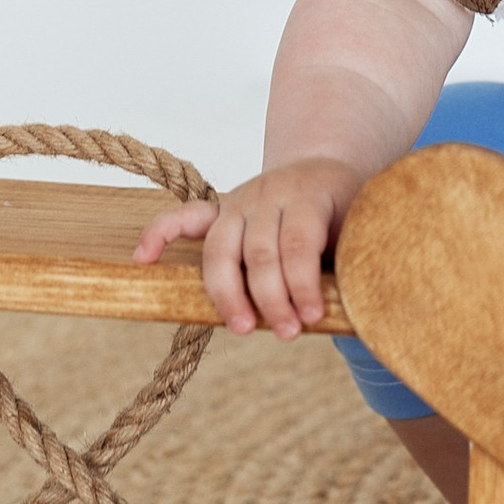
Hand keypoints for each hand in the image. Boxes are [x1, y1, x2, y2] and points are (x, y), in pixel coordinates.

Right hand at [131, 157, 357, 337]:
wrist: (326, 170)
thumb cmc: (345, 213)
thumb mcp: (359, 229)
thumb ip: (351, 260)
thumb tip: (356, 308)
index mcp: (309, 195)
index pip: (299, 243)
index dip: (303, 284)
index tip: (312, 317)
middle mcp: (268, 195)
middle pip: (259, 251)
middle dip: (271, 298)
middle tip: (287, 333)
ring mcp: (239, 201)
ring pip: (221, 247)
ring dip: (228, 293)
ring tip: (243, 329)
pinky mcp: (219, 210)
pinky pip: (182, 216)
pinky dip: (159, 233)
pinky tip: (144, 258)